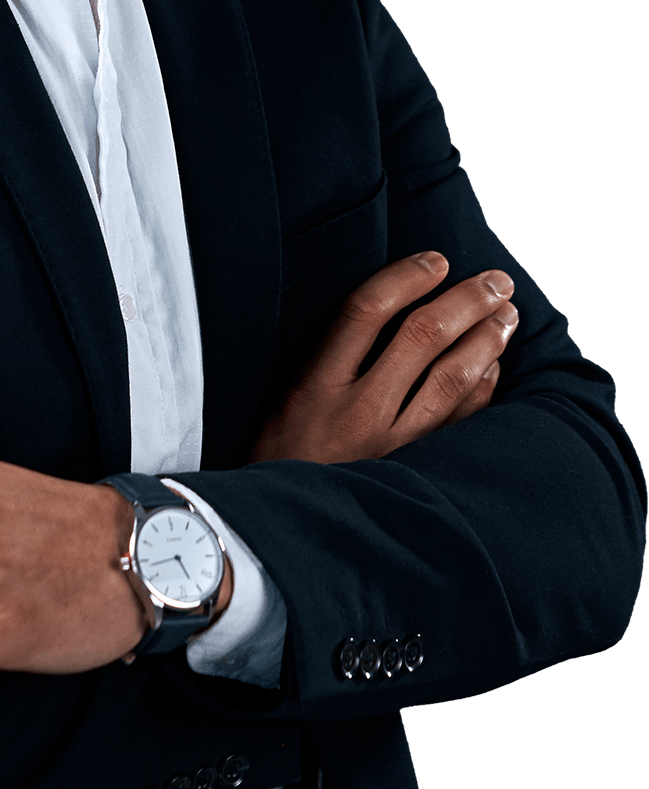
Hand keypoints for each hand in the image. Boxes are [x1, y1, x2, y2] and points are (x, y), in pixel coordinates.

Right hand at [249, 251, 517, 463]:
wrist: (285, 528)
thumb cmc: (281, 452)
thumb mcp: (285, 396)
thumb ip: (329, 354)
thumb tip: (388, 302)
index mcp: (316, 385)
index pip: (366, 311)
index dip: (406, 278)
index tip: (436, 260)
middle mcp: (358, 412)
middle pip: (422, 337)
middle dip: (467, 301)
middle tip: (495, 280)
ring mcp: (392, 446)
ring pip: (453, 379)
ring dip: (487, 339)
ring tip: (507, 314)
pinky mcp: (416, 473)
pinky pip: (461, 422)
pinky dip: (483, 388)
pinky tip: (493, 366)